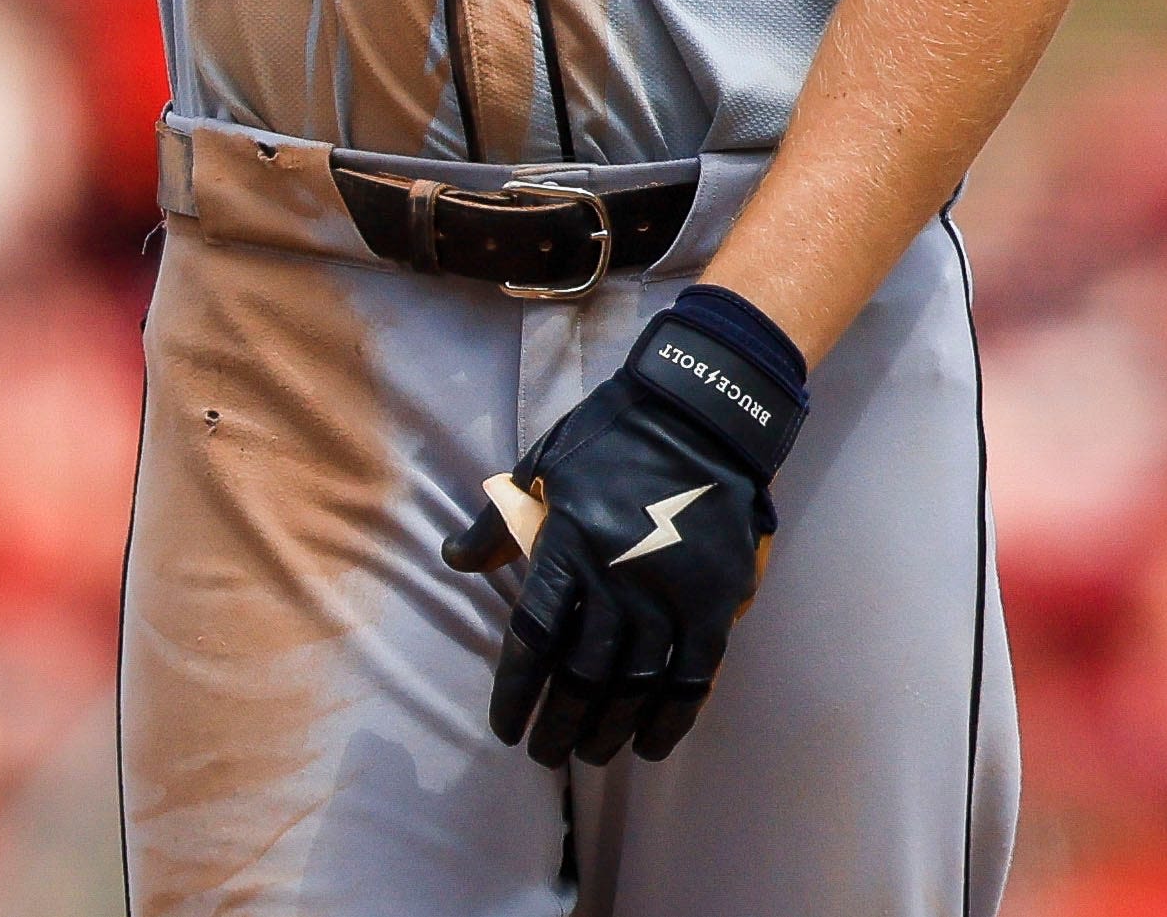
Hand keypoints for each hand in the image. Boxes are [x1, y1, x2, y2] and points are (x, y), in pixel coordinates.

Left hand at [444, 297, 804, 769]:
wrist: (698, 413)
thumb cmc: (611, 437)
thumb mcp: (541, 466)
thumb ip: (498, 523)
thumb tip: (453, 560)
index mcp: (567, 545)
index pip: (532, 639)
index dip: (516, 693)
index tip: (504, 727)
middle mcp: (614, 578)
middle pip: (580, 675)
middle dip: (557, 724)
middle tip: (544, 754)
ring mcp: (668, 594)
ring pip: (633, 686)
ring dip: (608, 730)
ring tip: (589, 753)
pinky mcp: (713, 602)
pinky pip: (691, 680)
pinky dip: (670, 720)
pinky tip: (650, 744)